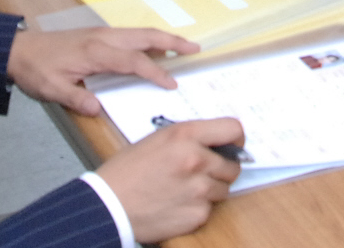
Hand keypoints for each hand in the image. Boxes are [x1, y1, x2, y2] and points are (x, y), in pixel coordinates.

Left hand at [6, 26, 198, 116]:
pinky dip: (148, 39)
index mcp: (96, 52)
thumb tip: (98, 109)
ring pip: (139, 32)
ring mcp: (102, 33)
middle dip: (172, 42)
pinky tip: (153, 47)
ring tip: (183, 46)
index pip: (134, 61)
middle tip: (195, 48)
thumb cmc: (36, 69)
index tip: (172, 84)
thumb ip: (76, 98)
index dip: (155, 73)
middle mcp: (104, 38)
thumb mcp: (52, 89)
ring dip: (162, 38)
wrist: (18, 49)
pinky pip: (130, 34)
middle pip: (145, 37)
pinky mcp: (98, 34)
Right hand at [94, 118, 243, 243]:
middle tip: (202, 173)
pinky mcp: (196, 215)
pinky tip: (177, 205)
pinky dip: (198, 209)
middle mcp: (197, 160)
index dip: (236, 139)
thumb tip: (216, 142)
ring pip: (223, 189)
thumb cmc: (127, 171)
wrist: (108, 205)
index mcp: (186, 136)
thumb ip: (189, 138)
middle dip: (221, 169)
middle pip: (233, 165)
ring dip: (210, 190)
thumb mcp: (158, 139)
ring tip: (184, 190)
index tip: (232, 146)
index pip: (233, 129)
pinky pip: (209, 209)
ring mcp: (199, 189)